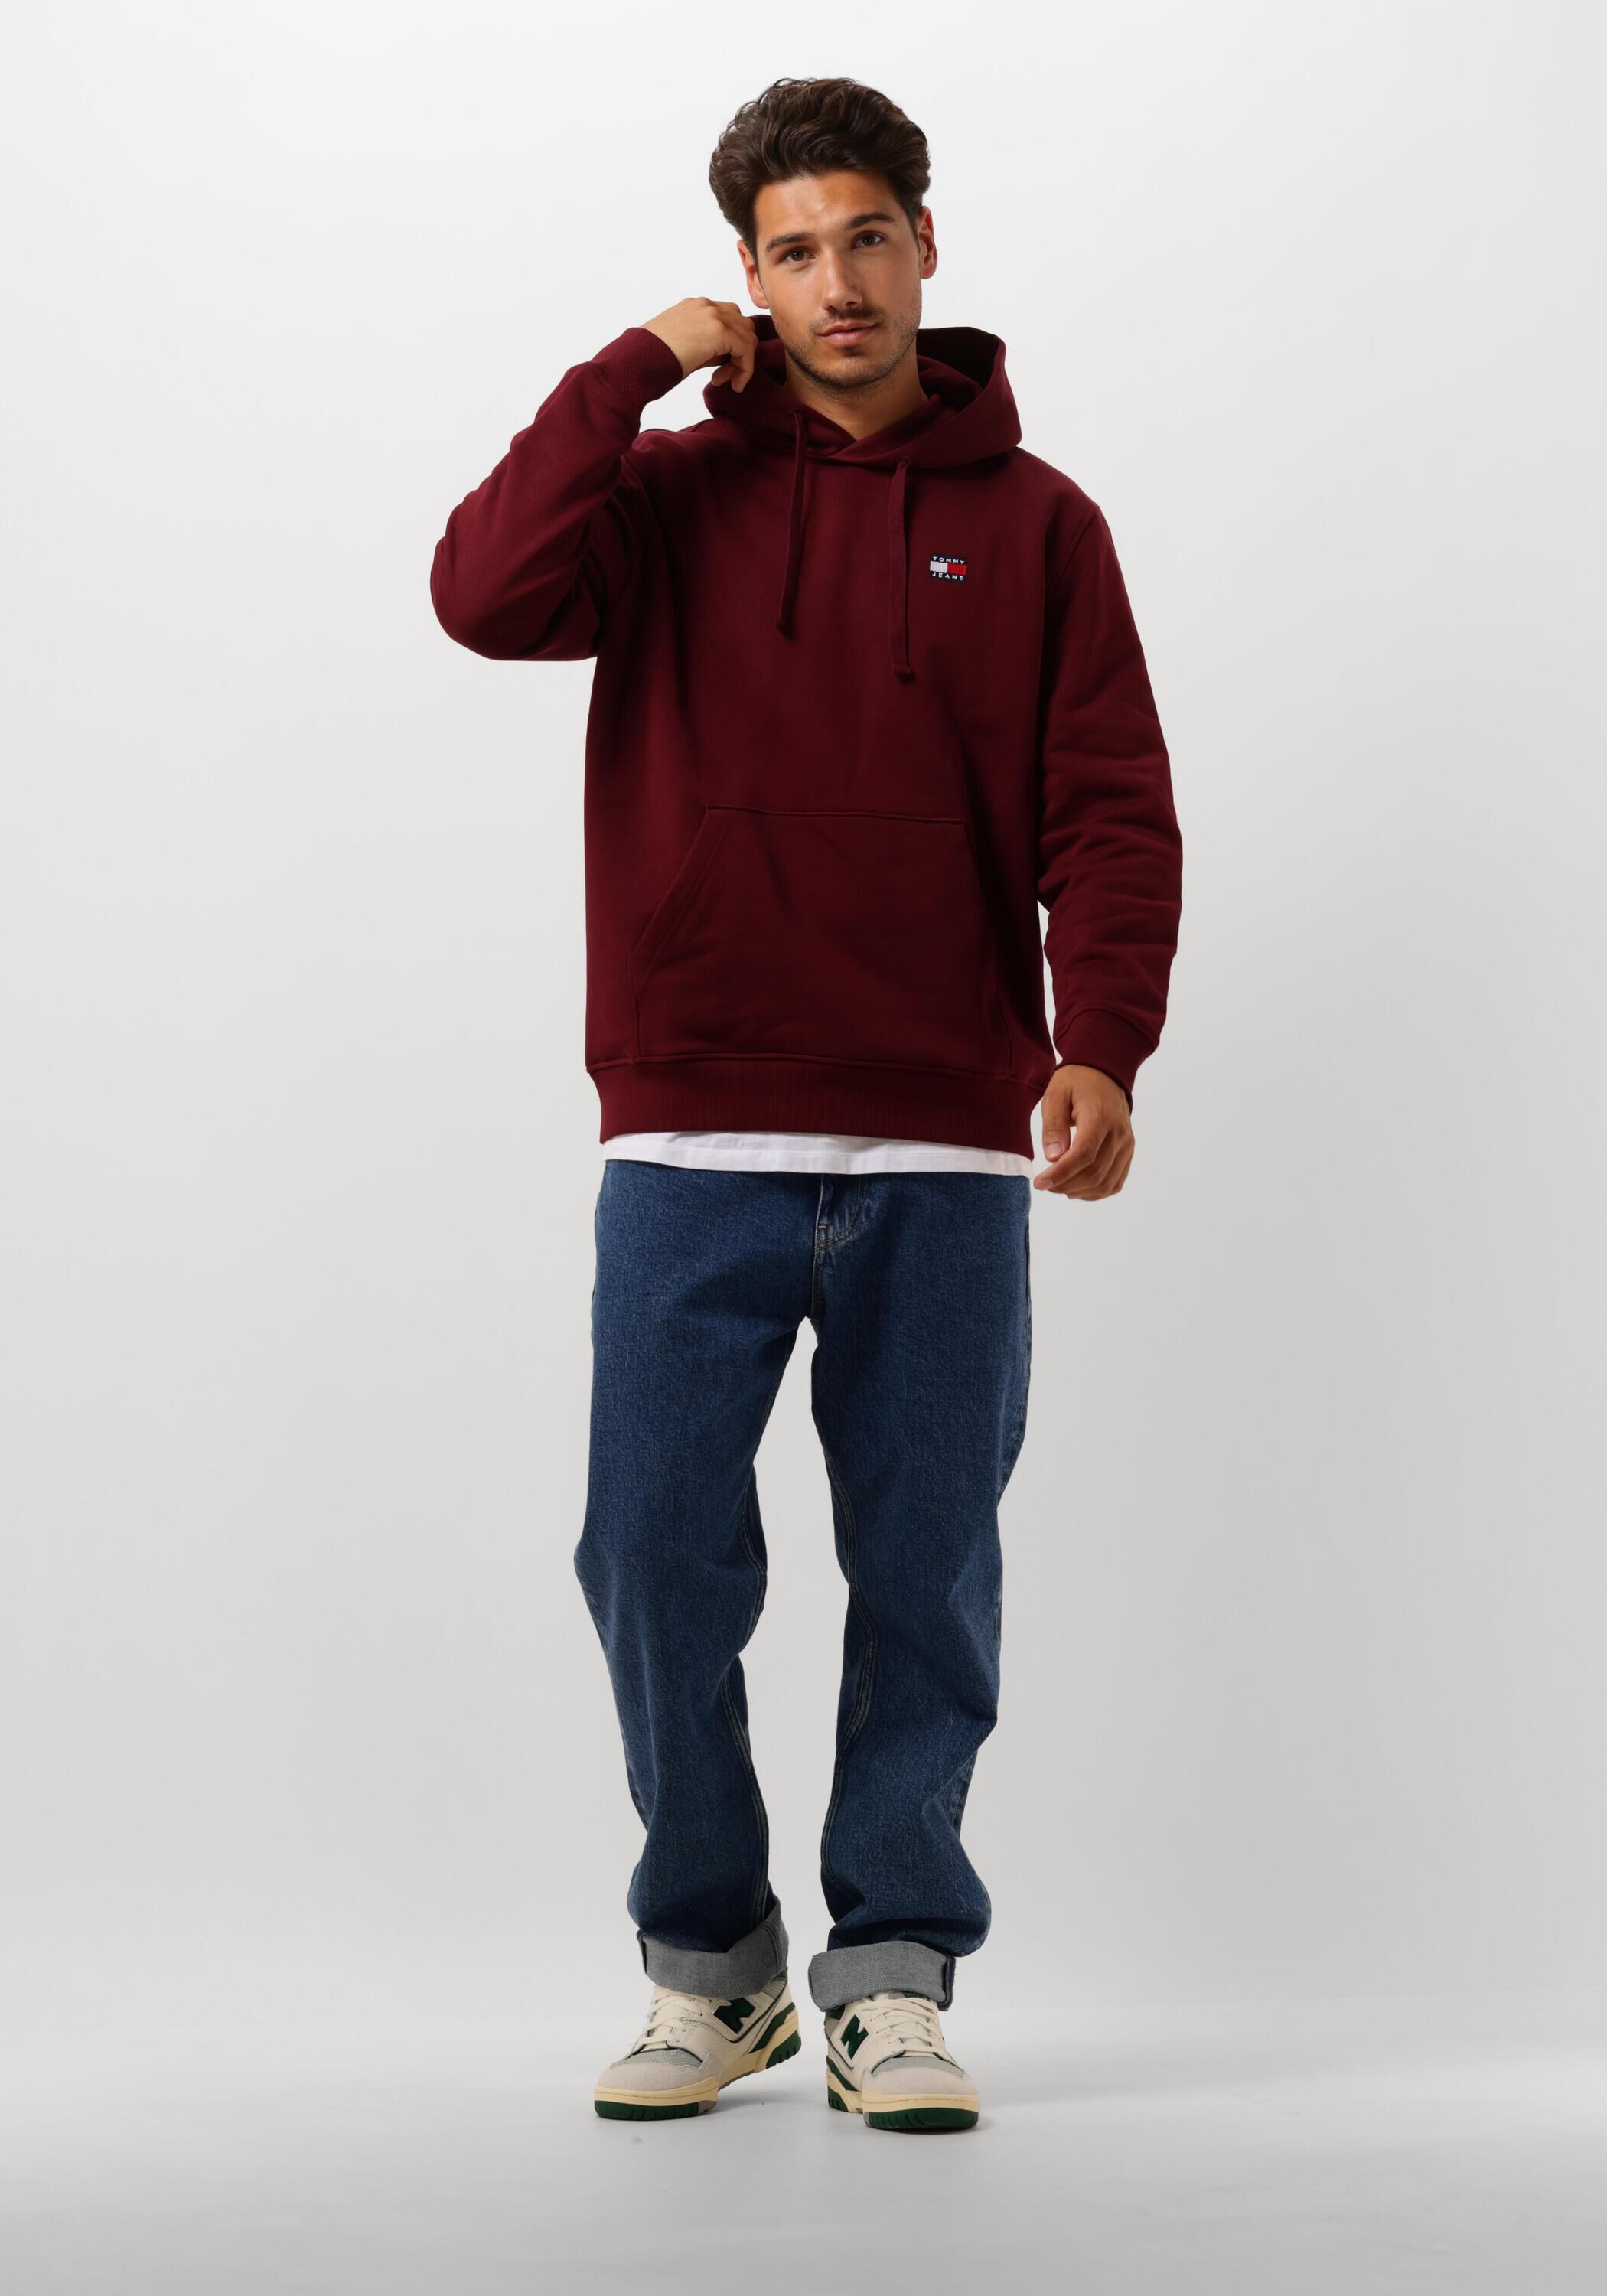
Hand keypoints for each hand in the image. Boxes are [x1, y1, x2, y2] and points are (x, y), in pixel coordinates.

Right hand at [640, 298, 757, 392]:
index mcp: (697, 306)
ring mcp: (713, 315)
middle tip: (722, 377)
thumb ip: (709, 345)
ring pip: (748, 337)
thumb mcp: (685, 345)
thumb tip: (730, 358)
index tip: (718, 371)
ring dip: (742, 363)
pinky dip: (745, 369)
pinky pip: (746, 349)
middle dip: (739, 354)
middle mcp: (707, 305)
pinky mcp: (718, 331)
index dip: (731, 346)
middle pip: (743, 326)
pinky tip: (733, 384)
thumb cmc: (654, 356)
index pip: (730, 319)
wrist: (639, 358)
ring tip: (724, 381)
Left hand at [1032, 1065, 1133, 1198]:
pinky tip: (1077, 1188)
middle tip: (1044, 1184)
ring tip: (1057, 1186)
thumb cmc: (1076, 1082)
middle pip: (1094, 1173)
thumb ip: (1053, 1126)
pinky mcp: (1128, 1152)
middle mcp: (1119, 1134)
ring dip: (1079, 1191)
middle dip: (1065, 1184)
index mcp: (1100, 1118)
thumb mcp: (1056, 1095)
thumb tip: (1053, 1158)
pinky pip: (1115, 1182)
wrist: (1104, 1073)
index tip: (1040, 1183)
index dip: (1061, 1174)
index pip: (1083, 1155)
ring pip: (1105, 1182)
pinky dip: (1095, 1192)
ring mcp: (1127, 1145)